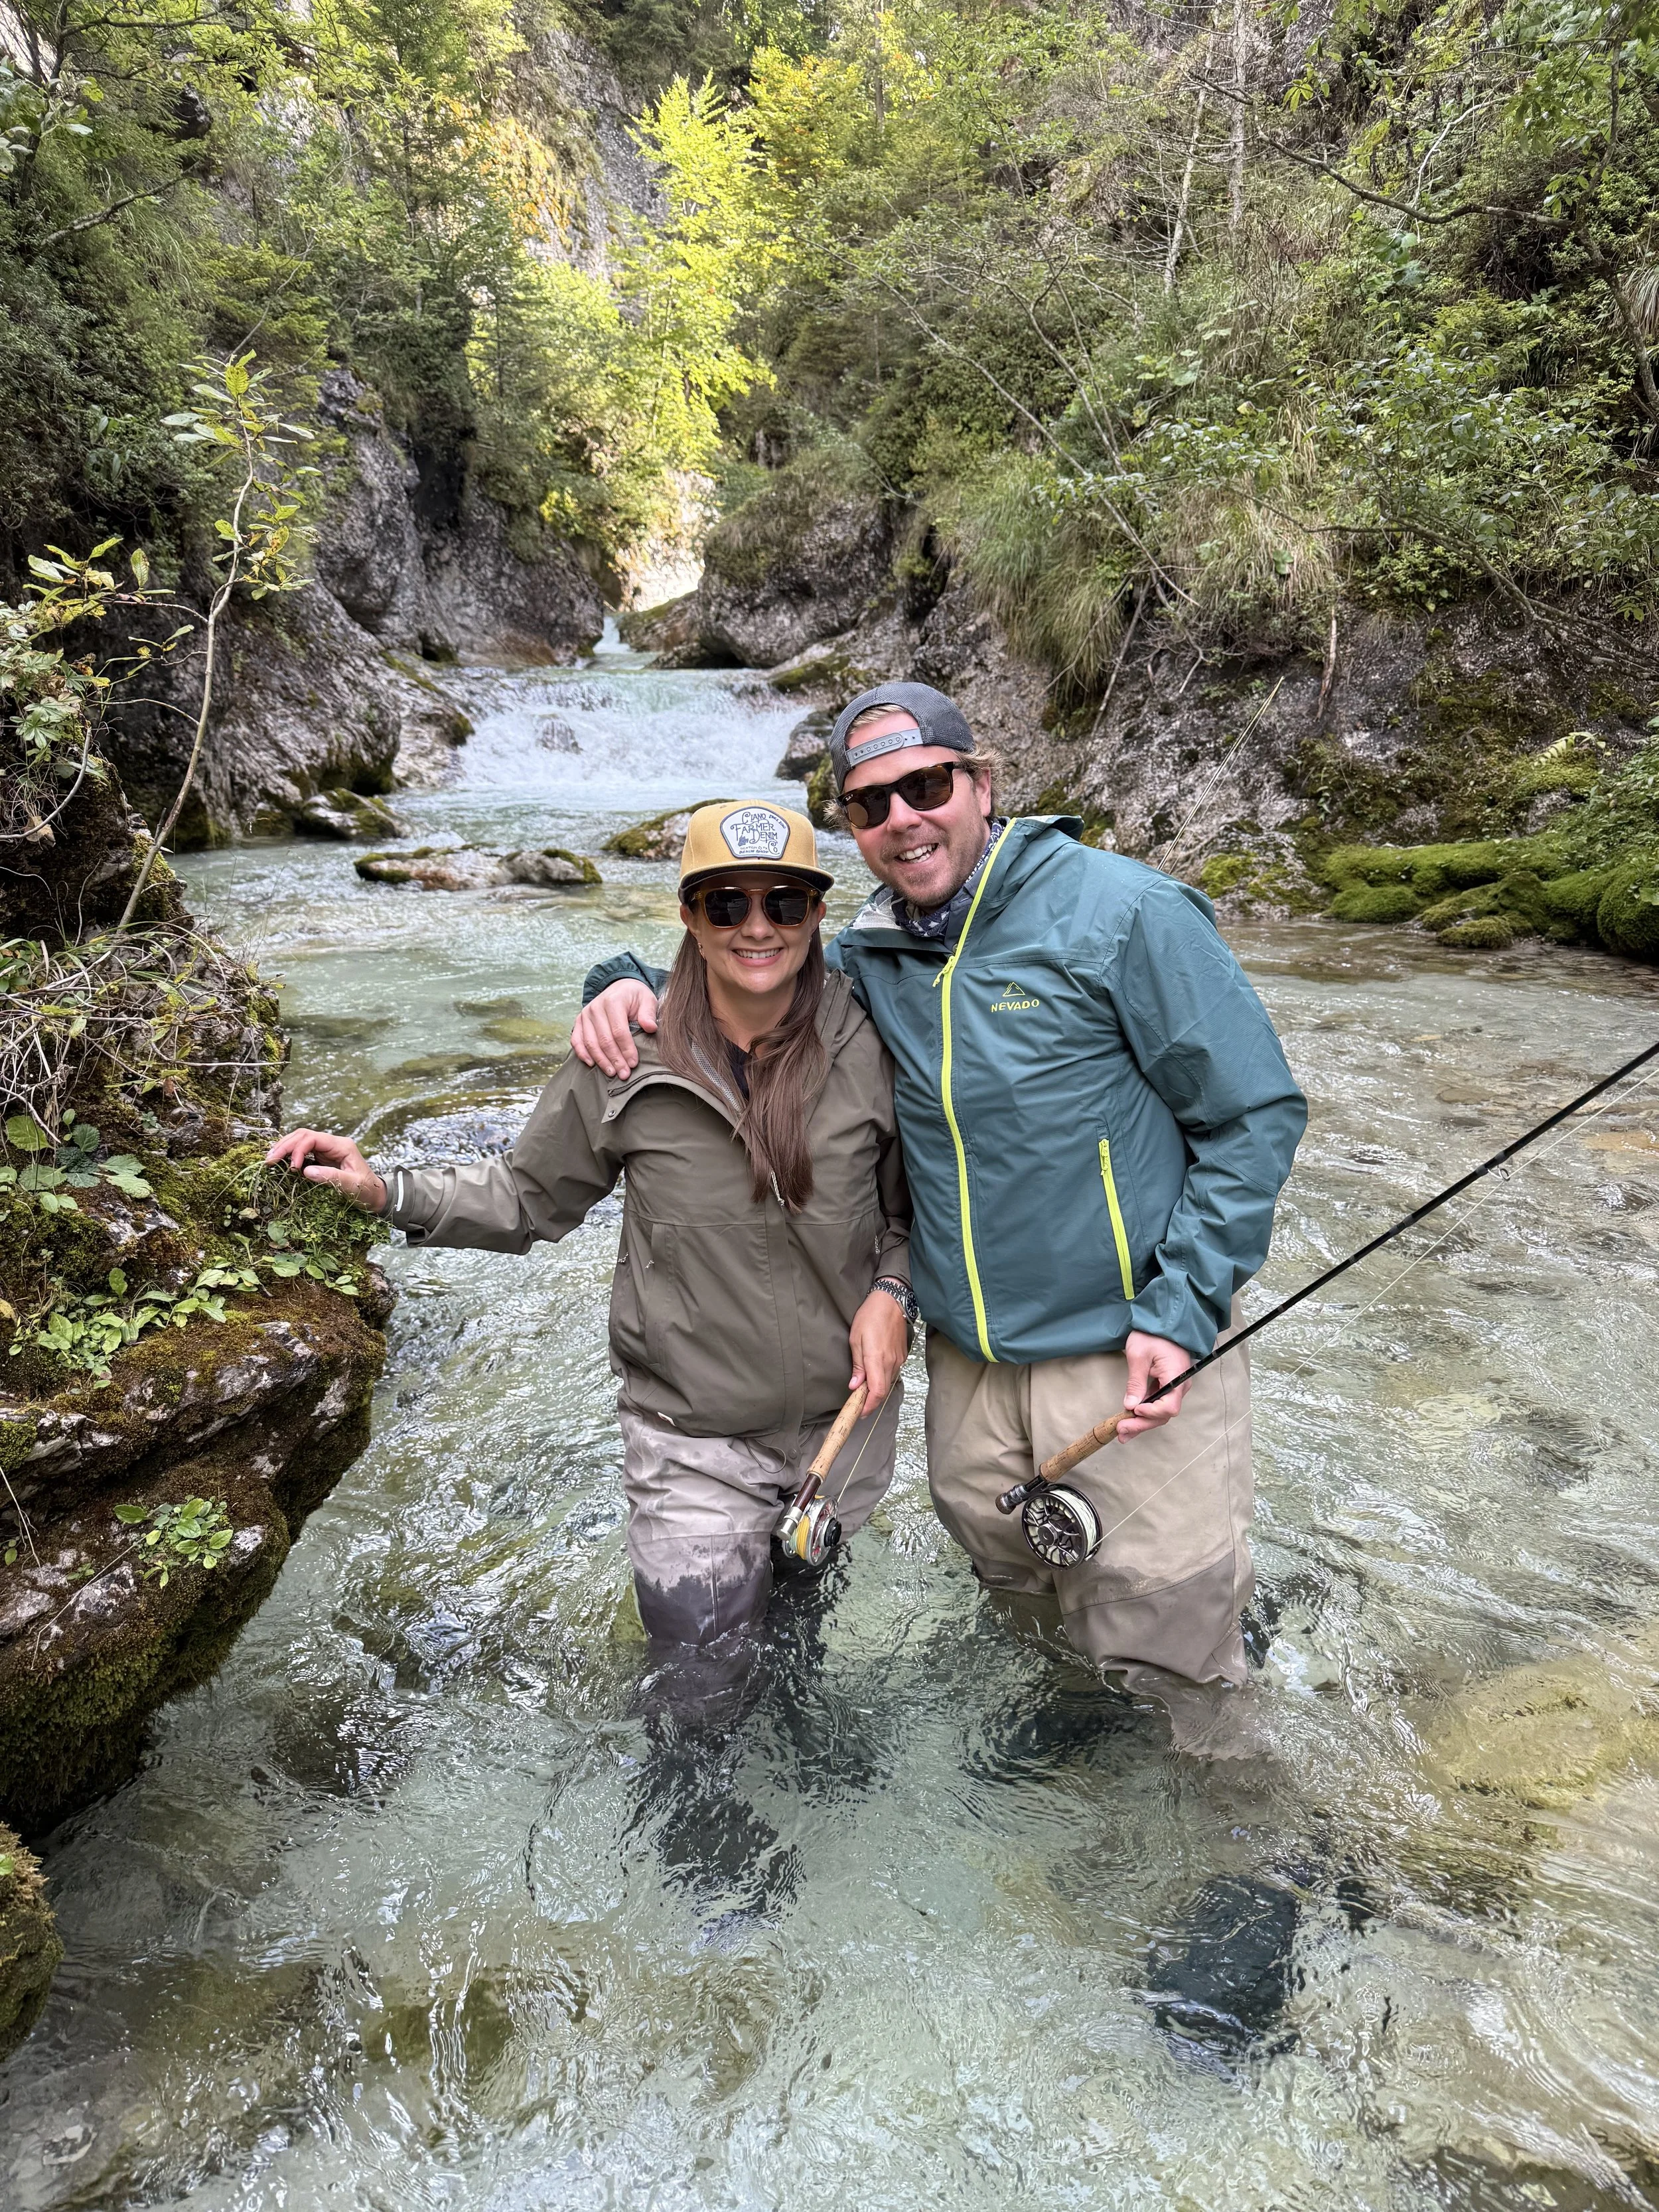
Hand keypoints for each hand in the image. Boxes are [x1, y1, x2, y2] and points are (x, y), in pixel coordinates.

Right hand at [264, 1127, 386, 1213]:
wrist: (375, 1196)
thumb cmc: (367, 1191)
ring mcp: (327, 1150)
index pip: (313, 1138)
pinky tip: (278, 1162)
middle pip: (303, 1135)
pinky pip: (302, 1152)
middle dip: (285, 1146)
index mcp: (342, 1146)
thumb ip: (331, 1177)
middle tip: (268, 1160)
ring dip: (284, 1148)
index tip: (292, 1168)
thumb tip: (306, 1171)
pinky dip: (289, 1156)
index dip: (298, 1150)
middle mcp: (333, 1144)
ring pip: (300, 1141)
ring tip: (269, 1160)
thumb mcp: (352, 1186)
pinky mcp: (322, 1158)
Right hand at [570, 979, 657, 1076]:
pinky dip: (582, 1053)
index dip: (626, 1049)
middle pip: (604, 1040)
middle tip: (624, 1074)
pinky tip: (591, 1064)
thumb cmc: (635, 997)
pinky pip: (577, 1040)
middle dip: (615, 1059)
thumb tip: (650, 1027)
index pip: (619, 1031)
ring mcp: (585, 1015)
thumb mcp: (647, 999)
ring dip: (601, 1060)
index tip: (633, 1063)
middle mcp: (596, 1008)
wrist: (620, 987)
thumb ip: (648, 1013)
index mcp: (613, 1001)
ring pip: (590, 1043)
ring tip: (612, 1073)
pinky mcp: (579, 1021)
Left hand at [848, 1288, 906, 1408]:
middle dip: (870, 1402)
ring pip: (888, 1383)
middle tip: (857, 1405)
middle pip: (882, 1391)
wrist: (891, 1301)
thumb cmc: (870, 1316)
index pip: (877, 1392)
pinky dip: (882, 1380)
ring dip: (876, 1391)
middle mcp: (891, 1363)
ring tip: (863, 1392)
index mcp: (877, 1360)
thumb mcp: (856, 1339)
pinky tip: (874, 1377)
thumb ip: (857, 1365)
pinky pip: (892, 1373)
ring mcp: (899, 1360)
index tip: (859, 1412)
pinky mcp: (902, 1356)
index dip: (868, 1406)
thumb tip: (854, 1385)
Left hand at [1118, 1330, 1190, 1439]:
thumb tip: (1131, 1405)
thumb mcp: (1139, 1356)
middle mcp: (1180, 1386)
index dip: (1151, 1413)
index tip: (1134, 1410)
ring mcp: (1175, 1387)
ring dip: (1142, 1422)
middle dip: (1142, 1424)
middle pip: (1164, 1414)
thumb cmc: (1152, 1334)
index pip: (1168, 1406)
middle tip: (1121, 1432)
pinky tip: (1130, 1420)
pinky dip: (1144, 1413)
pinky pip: (1158, 1404)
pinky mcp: (1167, 1386)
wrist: (1162, 1321)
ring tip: (1123, 1433)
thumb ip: (1136, 1382)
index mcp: (1177, 1377)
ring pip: (1160, 1412)